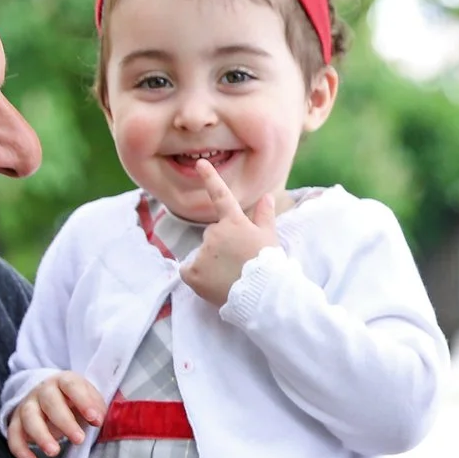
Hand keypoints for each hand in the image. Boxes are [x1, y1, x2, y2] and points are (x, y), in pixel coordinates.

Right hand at [6, 372, 105, 457]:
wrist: (52, 397)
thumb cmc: (75, 400)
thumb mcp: (89, 399)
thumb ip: (96, 408)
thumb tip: (97, 420)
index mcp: (63, 381)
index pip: (71, 385)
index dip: (83, 401)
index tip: (95, 419)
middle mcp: (43, 390)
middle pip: (50, 402)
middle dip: (65, 422)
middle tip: (79, 439)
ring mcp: (27, 404)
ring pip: (29, 417)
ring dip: (41, 435)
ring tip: (54, 452)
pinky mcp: (16, 421)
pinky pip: (13, 434)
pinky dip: (20, 449)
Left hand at [176, 159, 281, 306]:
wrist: (262, 294)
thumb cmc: (268, 264)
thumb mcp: (270, 237)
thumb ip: (265, 215)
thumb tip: (267, 196)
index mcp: (234, 222)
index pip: (221, 196)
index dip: (210, 178)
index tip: (200, 164)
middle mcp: (214, 233)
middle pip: (213, 236)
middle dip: (222, 247)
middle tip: (239, 262)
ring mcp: (202, 253)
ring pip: (202, 254)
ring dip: (211, 262)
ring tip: (229, 276)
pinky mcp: (192, 272)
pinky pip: (188, 270)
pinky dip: (196, 276)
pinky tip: (212, 283)